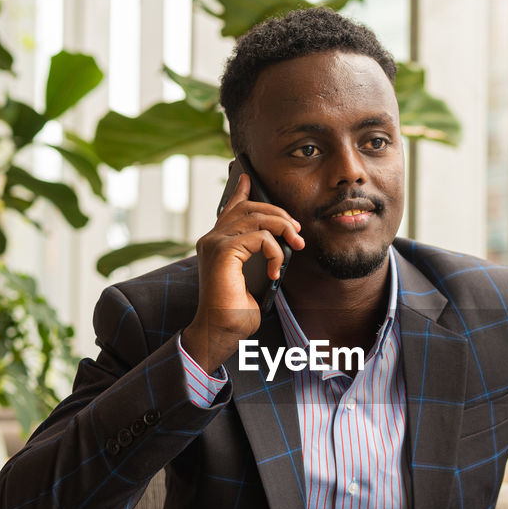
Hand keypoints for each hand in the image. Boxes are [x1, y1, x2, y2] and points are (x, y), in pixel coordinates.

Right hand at [180, 173, 304, 371]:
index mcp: (216, 243)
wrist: (221, 331)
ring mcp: (214, 242)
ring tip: (296, 245)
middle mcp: (211, 238)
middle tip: (296, 231)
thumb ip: (257, 255)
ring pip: (257, 217)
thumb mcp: (253, 278)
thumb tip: (279, 242)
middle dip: (278, 213)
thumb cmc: (236, 312)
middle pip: (249, 207)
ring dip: (283, 229)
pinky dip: (275, 252)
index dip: (240, 190)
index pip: (229, 208)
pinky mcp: (223, 251)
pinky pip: (260, 237)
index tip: (248, 177)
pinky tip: (275, 271)